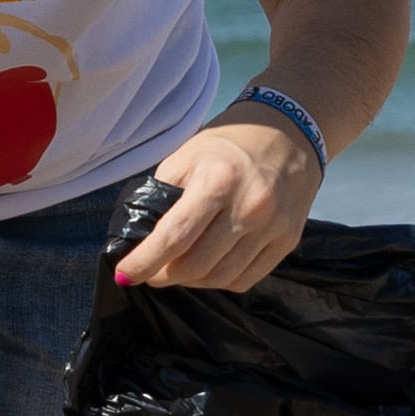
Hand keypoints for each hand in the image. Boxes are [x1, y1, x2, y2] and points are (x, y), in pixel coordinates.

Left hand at [117, 116, 318, 290]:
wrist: (289, 134)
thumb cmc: (228, 145)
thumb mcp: (187, 155)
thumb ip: (163, 195)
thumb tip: (140, 239)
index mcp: (218, 180)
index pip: (175, 235)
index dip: (145, 261)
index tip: (125, 274)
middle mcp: (249, 206)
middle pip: (195, 264)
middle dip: (163, 275)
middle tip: (150, 271)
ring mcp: (272, 226)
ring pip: (219, 277)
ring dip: (190, 281)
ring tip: (177, 269)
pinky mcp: (287, 240)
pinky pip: (245, 279)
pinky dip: (219, 280)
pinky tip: (207, 267)